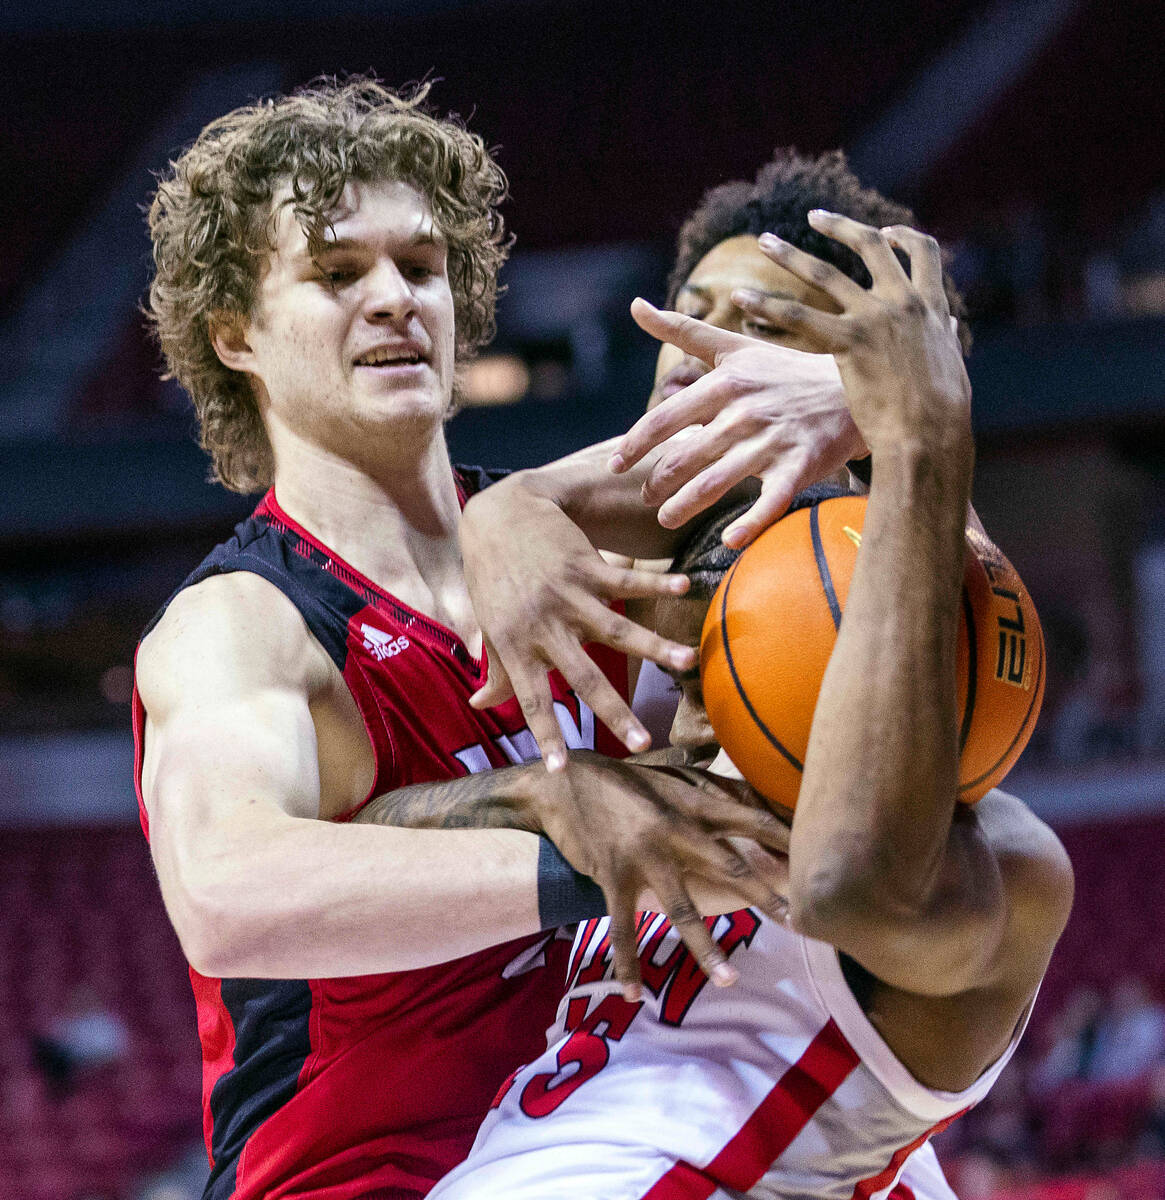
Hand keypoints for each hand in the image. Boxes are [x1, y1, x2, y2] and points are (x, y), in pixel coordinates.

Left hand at [460, 477, 697, 768]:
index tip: (560, 770)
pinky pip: (625, 578)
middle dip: (615, 713)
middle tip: (644, 744)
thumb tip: (479, 706)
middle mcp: (543, 625)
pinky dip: (655, 582)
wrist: (498, 517)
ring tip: (686, 662)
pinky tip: (685, 587)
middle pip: (584, 676)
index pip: (531, 700)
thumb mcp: (491, 626)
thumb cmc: (493, 579)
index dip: (545, 734)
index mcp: (517, 646)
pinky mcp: (584, 564)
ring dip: (654, 645)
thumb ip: (495, 671)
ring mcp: (566, 594)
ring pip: (616, 627)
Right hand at [530, 752, 790, 998]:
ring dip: (707, 949)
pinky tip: (634, 993)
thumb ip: (708, 790)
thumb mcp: (669, 778)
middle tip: (797, 924)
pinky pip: (624, 928)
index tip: (816, 861)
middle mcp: (675, 829)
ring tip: (730, 980)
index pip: (752, 819)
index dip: (786, 840)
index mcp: (693, 802)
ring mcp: (645, 856)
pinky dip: (628, 963)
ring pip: (683, 911)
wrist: (563, 782)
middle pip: (731, 867)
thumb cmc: (622, 780)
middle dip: (766, 898)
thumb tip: (751, 797)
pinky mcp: (614, 875)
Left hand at [611, 300, 866, 547]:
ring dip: (683, 506)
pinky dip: (750, 525)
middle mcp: (744, 413)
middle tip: (646, 498)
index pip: (664, 419)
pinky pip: (770, 502)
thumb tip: (635, 306)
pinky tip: (729, 542)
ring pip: (716, 483)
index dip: (634, 444)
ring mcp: (772, 441)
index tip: (614, 464)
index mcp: (724, 384)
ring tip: (665, 518)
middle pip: (684, 457)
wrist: (857, 388)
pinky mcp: (800, 466)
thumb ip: (681, 331)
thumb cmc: (785, 370)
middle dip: (657, 483)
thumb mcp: (733, 347)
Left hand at [736, 214, 971, 459]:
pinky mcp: (849, 342)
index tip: (885, 232)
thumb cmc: (941, 414)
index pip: (923, 253)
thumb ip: (939, 338)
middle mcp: (904, 302)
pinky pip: (798, 317)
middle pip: (870, 246)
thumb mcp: (948, 365)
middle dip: (841, 227)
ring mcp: (875, 319)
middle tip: (814, 217)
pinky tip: (742, 298)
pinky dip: (768, 305)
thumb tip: (944, 329)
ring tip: (766, 241)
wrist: (931, 436)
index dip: (902, 238)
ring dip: (792, 255)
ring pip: (825, 273)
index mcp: (932, 306)